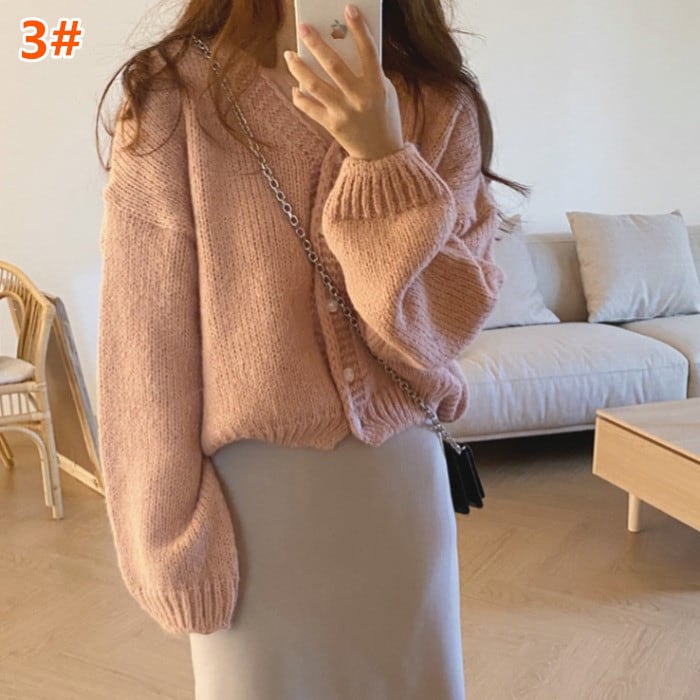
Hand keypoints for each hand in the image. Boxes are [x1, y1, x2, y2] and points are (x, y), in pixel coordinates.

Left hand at [283, 3, 404, 160]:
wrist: (382, 155)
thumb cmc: (383, 116)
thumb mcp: (384, 92)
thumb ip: (367, 72)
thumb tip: (341, 47)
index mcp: (376, 86)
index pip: (368, 51)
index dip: (359, 29)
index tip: (349, 8)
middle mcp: (359, 99)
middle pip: (333, 66)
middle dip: (316, 43)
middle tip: (303, 27)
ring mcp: (344, 113)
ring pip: (314, 85)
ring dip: (299, 68)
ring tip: (289, 55)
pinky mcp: (332, 126)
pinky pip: (309, 107)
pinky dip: (300, 96)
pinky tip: (296, 86)